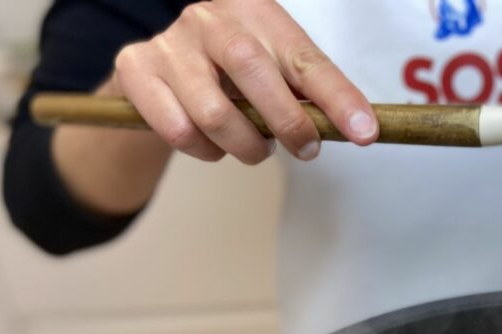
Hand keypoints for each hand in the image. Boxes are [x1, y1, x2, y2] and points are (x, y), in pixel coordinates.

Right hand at [111, 0, 377, 164]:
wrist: (160, 72)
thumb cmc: (234, 76)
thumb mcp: (277, 72)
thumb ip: (310, 93)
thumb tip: (359, 128)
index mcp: (255, 11)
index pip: (304, 57)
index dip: (338, 97)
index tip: (365, 132)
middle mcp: (209, 18)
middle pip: (252, 71)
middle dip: (287, 122)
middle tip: (306, 150)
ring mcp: (170, 42)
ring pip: (213, 112)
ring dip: (245, 146)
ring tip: (255, 149)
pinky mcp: (137, 70)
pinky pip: (179, 130)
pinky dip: (206, 151)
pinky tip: (214, 145)